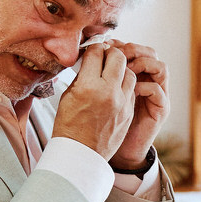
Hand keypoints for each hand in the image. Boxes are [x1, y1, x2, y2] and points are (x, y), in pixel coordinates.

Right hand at [51, 43, 136, 159]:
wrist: (81, 154)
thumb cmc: (69, 126)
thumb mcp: (68, 96)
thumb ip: (82, 76)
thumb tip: (90, 60)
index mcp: (88, 86)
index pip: (96, 53)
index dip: (94, 48)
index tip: (92, 49)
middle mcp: (108, 92)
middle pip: (118, 57)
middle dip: (111, 52)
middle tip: (104, 56)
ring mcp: (122, 102)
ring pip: (130, 72)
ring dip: (121, 68)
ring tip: (111, 73)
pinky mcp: (129, 111)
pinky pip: (132, 89)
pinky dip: (124, 84)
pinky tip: (115, 87)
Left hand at [102, 39, 169, 171]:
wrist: (117, 153)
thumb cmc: (104, 124)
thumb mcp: (100, 95)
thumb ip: (100, 77)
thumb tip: (88, 55)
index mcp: (133, 77)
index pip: (134, 51)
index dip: (120, 45)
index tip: (104, 44)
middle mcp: (148, 83)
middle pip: (150, 53)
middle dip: (132, 49)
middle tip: (116, 51)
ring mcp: (157, 97)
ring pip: (160, 67)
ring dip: (142, 63)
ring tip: (126, 68)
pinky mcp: (160, 110)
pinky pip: (157, 90)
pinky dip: (144, 85)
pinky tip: (130, 88)